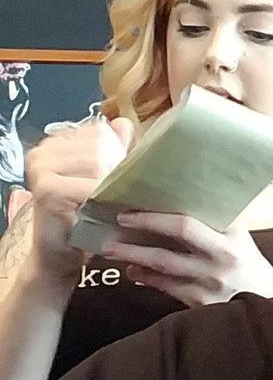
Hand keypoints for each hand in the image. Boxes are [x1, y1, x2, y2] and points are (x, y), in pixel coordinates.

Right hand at [24, 117, 133, 279]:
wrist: (61, 256)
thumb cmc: (84, 217)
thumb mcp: (101, 178)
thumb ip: (112, 149)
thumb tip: (123, 123)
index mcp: (55, 144)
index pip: (100, 131)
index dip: (117, 155)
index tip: (114, 179)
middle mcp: (43, 151)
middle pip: (100, 145)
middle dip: (116, 171)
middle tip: (113, 196)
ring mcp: (41, 168)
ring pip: (97, 163)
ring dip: (111, 187)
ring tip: (107, 204)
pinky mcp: (47, 190)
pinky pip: (90, 186)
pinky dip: (103, 201)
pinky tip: (101, 213)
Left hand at [102, 213, 272, 307]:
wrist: (270, 309)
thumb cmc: (252, 270)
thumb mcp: (242, 242)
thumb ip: (218, 225)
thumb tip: (188, 201)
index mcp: (232, 235)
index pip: (191, 218)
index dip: (159, 213)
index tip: (134, 207)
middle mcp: (222, 255)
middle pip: (178, 234)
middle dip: (145, 226)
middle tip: (119, 221)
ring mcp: (211, 281)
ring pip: (165, 265)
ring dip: (135, 256)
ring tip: (112, 250)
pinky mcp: (203, 304)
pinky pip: (168, 288)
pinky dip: (148, 279)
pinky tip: (134, 273)